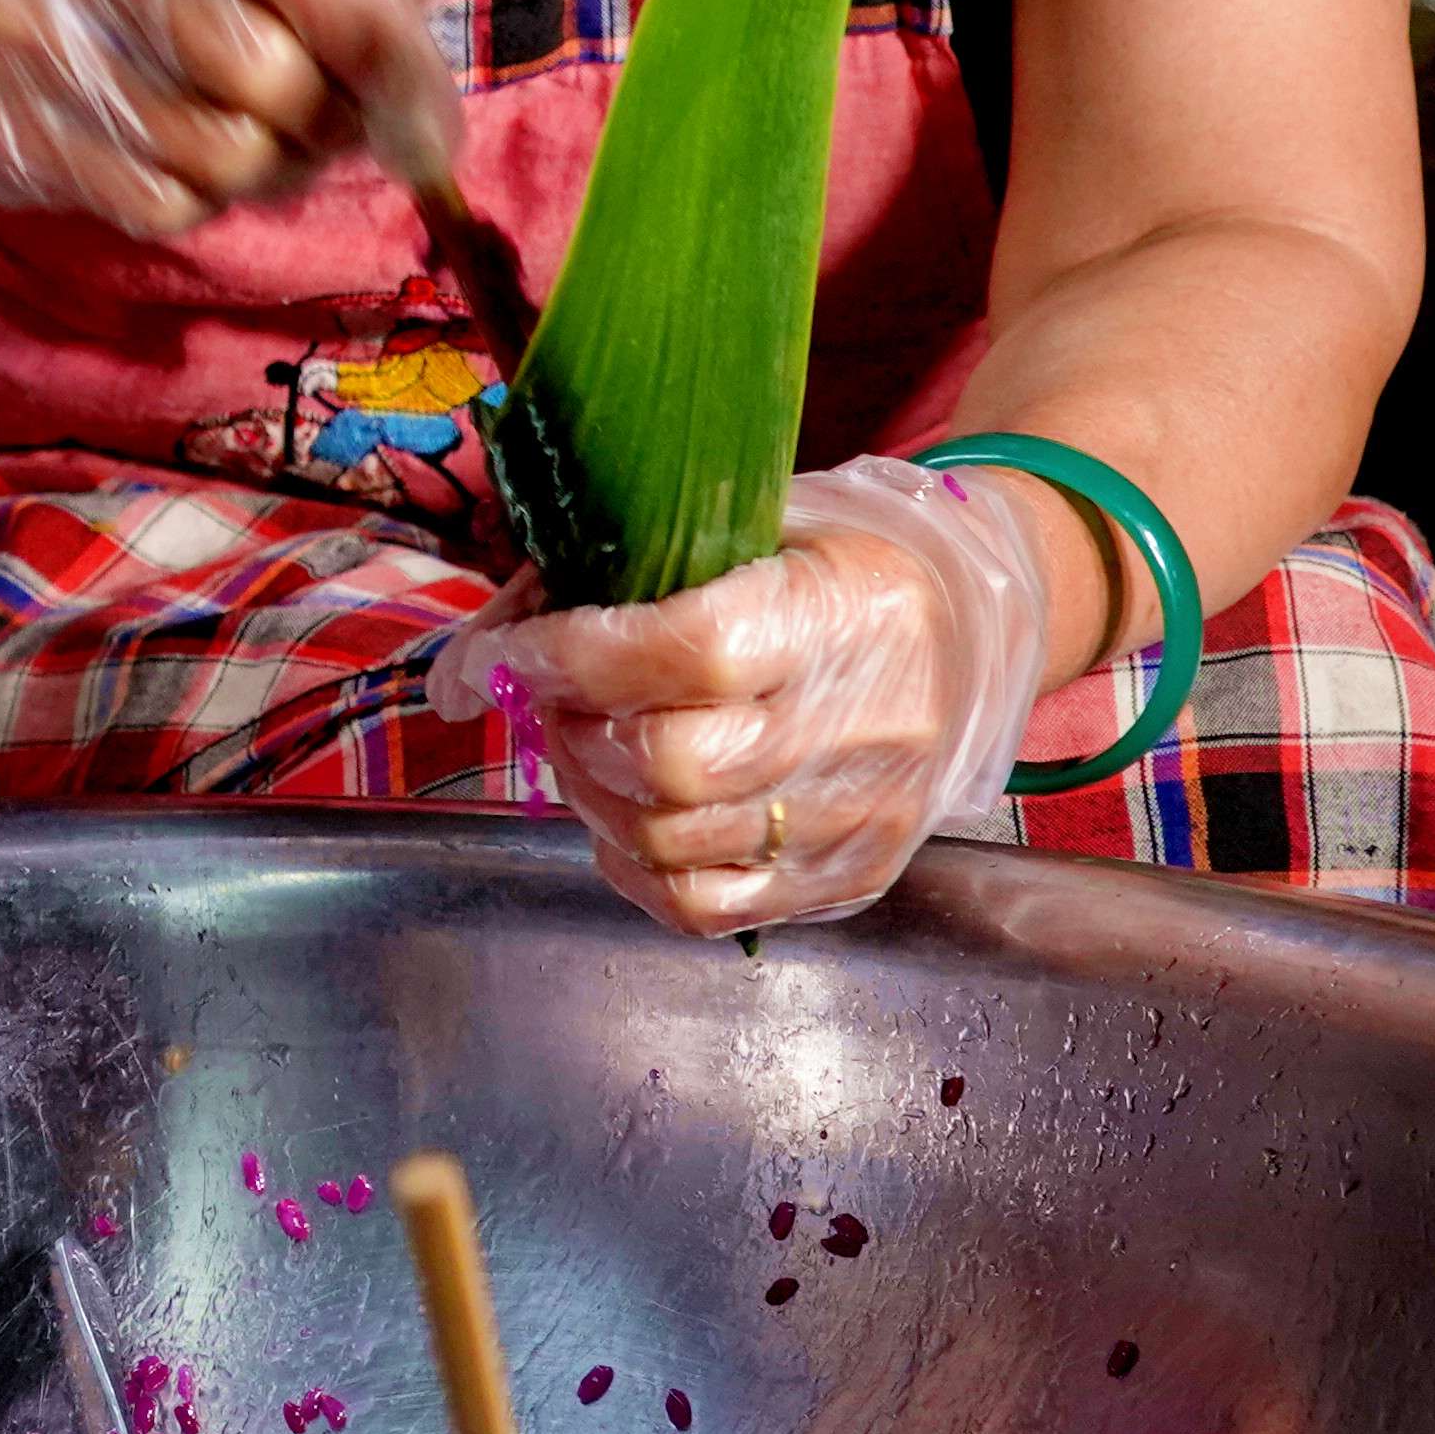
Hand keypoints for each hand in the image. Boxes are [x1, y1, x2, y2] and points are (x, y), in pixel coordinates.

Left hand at [475, 454, 1062, 934]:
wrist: (973, 629)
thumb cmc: (830, 565)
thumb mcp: (735, 526)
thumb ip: (593, 581)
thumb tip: (461, 676)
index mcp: (839, 611)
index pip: (688, 652)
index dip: (573, 657)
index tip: (515, 653)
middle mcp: (865, 723)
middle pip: (671, 765)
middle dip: (575, 732)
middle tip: (558, 699)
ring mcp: (862, 815)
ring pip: (675, 843)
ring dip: (592, 798)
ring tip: (591, 747)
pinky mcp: (853, 878)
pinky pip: (706, 907)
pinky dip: (635, 866)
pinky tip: (628, 813)